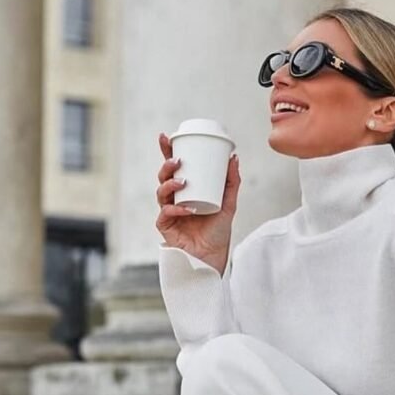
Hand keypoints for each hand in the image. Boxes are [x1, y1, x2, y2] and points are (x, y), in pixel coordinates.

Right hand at [155, 131, 240, 275]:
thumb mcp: (228, 203)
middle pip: (163, 176)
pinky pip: (166, 214)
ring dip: (170, 184)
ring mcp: (168, 212)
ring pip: (161, 192)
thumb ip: (231, 182)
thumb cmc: (217, 231)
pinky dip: (176, 209)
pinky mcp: (166, 227)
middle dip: (166, 165)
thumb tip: (234, 157)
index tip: (166, 137)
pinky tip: (187, 209)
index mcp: (185, 190)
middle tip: (178, 161)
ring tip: (183, 181)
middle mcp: (174, 198)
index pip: (173, 167)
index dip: (166, 151)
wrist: (213, 257)